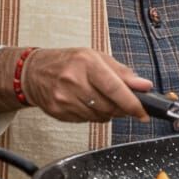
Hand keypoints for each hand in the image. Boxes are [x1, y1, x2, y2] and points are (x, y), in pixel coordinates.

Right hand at [21, 47, 152, 123]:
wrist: (34, 72)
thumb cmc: (69, 61)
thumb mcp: (97, 57)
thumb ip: (123, 73)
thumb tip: (144, 86)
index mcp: (87, 63)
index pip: (114, 88)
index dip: (132, 103)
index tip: (143, 112)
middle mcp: (74, 80)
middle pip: (108, 106)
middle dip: (122, 108)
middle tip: (124, 102)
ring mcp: (64, 98)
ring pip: (98, 116)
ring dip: (108, 112)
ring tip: (101, 98)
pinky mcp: (58, 112)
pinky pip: (86, 120)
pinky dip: (93, 115)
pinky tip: (87, 103)